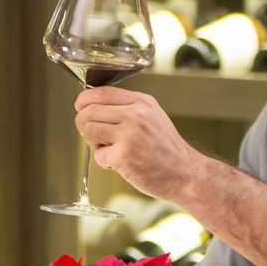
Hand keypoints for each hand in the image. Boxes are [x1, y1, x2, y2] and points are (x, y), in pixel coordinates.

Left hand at [73, 87, 203, 199]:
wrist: (186, 173)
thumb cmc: (166, 149)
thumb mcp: (153, 116)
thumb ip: (128, 108)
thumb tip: (94, 105)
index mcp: (141, 102)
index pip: (101, 92)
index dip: (84, 100)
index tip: (80, 107)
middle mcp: (135, 115)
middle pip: (88, 112)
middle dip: (83, 124)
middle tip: (92, 135)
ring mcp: (129, 135)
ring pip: (88, 131)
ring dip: (94, 143)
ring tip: (110, 149)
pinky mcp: (123, 156)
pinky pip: (98, 156)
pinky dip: (105, 162)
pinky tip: (121, 163)